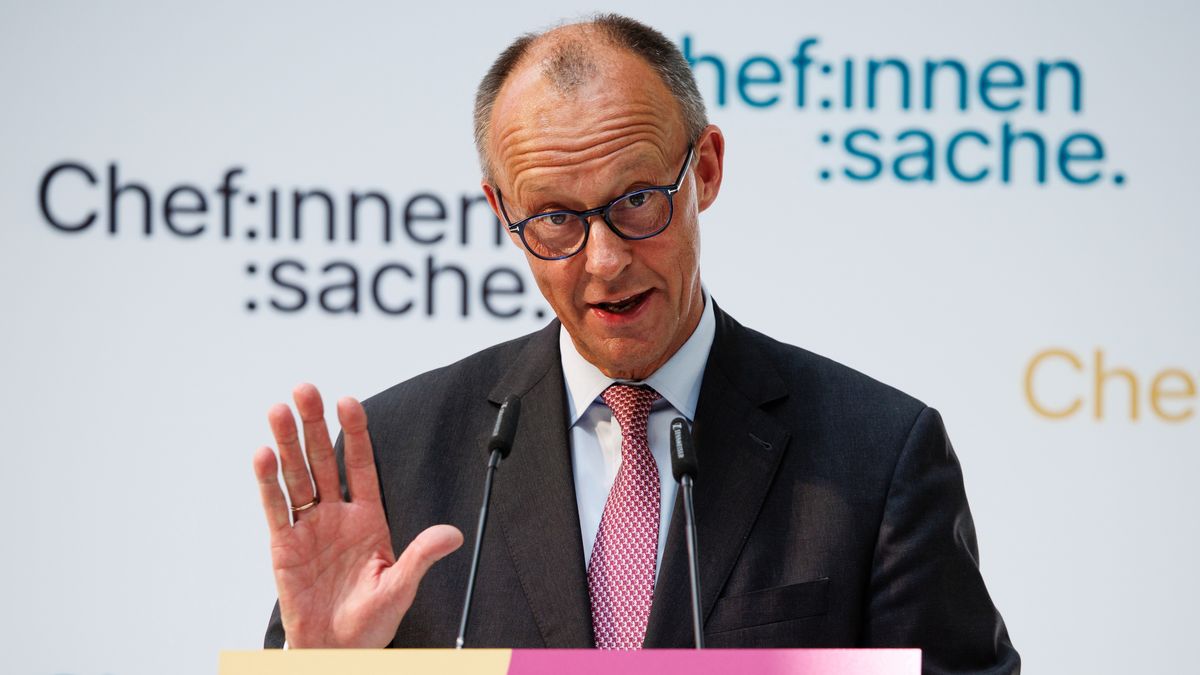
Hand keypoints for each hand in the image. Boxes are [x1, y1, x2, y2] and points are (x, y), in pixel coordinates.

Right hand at [252, 383, 463, 647]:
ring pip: (296, 476)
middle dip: (315, 425)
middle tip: (305, 390)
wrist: (337, 649)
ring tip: (279, 410)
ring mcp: (309, 527)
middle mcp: (336, 515)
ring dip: (287, 443)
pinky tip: (263, 454)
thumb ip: (422, 556)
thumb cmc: (371, 620)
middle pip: (323, 460)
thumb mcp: (401, 586)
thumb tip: (453, 534)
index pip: (361, 465)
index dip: (356, 433)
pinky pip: (276, 508)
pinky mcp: (284, 546)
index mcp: (367, 518)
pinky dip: (268, 482)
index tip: (349, 401)